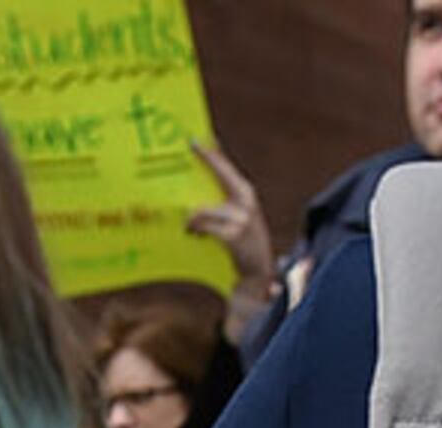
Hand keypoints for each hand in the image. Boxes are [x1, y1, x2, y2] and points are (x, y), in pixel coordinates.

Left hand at [185, 141, 272, 283]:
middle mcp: (245, 201)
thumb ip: (225, 200)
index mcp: (245, 194)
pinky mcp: (232, 235)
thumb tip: (197, 188)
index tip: (193, 139)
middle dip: (204, 160)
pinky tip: (192, 234)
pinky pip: (203, 226)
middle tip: (183, 152)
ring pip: (203, 208)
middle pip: (219, 173)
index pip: (225, 167)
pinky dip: (194, 229)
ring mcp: (240, 218)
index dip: (210, 152)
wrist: (258, 273)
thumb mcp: (239, 217)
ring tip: (187, 225)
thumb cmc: (244, 244)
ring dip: (190, 217)